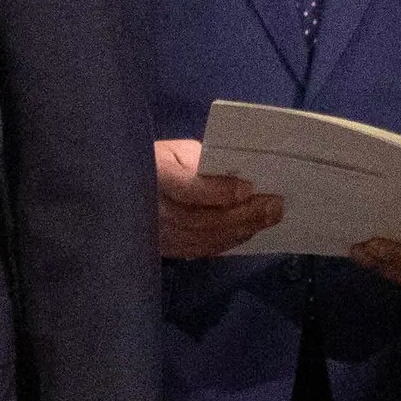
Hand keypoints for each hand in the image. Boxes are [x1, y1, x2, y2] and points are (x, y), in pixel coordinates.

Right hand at [156, 139, 282, 257]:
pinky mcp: (167, 248)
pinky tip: (250, 229)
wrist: (126, 191)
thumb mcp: (175, 151)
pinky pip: (203, 248)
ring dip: (242, 229)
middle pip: (202, 219)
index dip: (218, 192)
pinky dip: (230, 240)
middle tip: (274, 205)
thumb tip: (235, 176)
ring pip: (206, 237)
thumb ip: (201, 163)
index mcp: (154, 178)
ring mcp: (159, 235)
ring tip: (270, 217)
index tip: (248, 188)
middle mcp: (153, 212)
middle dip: (243, 213)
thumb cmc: (155, 163)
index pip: (187, 190)